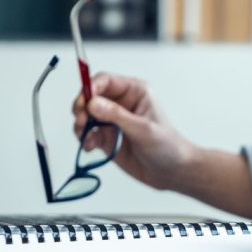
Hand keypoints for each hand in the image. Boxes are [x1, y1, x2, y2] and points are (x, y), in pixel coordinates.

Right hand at [71, 73, 194, 191]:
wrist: (172, 171)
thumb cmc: (167, 145)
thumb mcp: (143, 129)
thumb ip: (116, 116)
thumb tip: (93, 103)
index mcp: (134, 91)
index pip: (105, 81)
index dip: (91, 88)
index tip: (83, 102)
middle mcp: (121, 103)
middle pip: (91, 96)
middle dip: (82, 107)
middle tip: (81, 120)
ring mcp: (112, 120)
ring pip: (86, 114)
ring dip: (80, 124)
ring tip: (85, 136)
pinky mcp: (107, 137)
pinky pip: (87, 133)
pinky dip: (84, 138)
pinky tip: (90, 146)